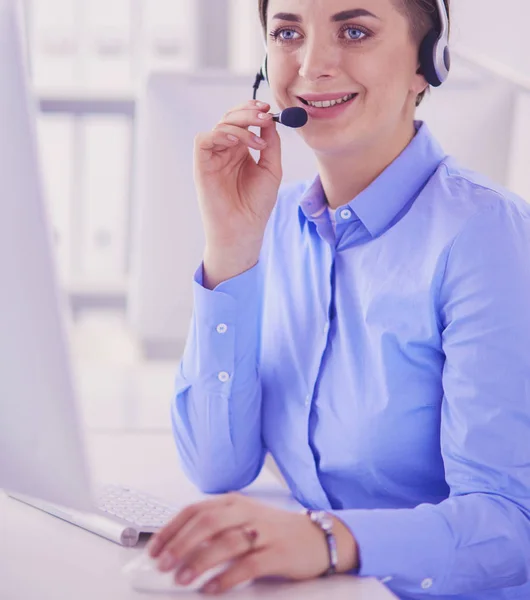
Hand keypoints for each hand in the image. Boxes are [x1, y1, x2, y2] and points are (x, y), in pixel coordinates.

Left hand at [147, 493, 358, 594]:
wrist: (318, 536)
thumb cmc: (274, 531)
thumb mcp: (243, 520)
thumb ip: (215, 528)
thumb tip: (177, 548)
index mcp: (234, 502)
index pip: (195, 510)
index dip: (171, 529)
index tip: (154, 549)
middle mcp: (247, 513)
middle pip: (207, 523)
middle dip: (180, 544)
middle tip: (162, 564)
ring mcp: (264, 532)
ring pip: (225, 542)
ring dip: (199, 561)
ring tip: (181, 578)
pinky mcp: (278, 553)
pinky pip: (248, 565)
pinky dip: (226, 577)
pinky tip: (211, 588)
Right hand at [194, 99, 282, 287]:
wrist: (243, 228)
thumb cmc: (256, 204)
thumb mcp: (271, 169)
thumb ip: (271, 144)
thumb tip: (270, 120)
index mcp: (241, 150)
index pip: (244, 121)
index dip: (254, 111)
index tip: (269, 110)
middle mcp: (226, 150)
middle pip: (231, 117)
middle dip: (248, 112)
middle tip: (264, 116)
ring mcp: (213, 157)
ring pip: (220, 125)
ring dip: (240, 126)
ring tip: (257, 141)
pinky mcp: (201, 165)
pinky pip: (204, 139)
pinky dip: (220, 134)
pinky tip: (237, 143)